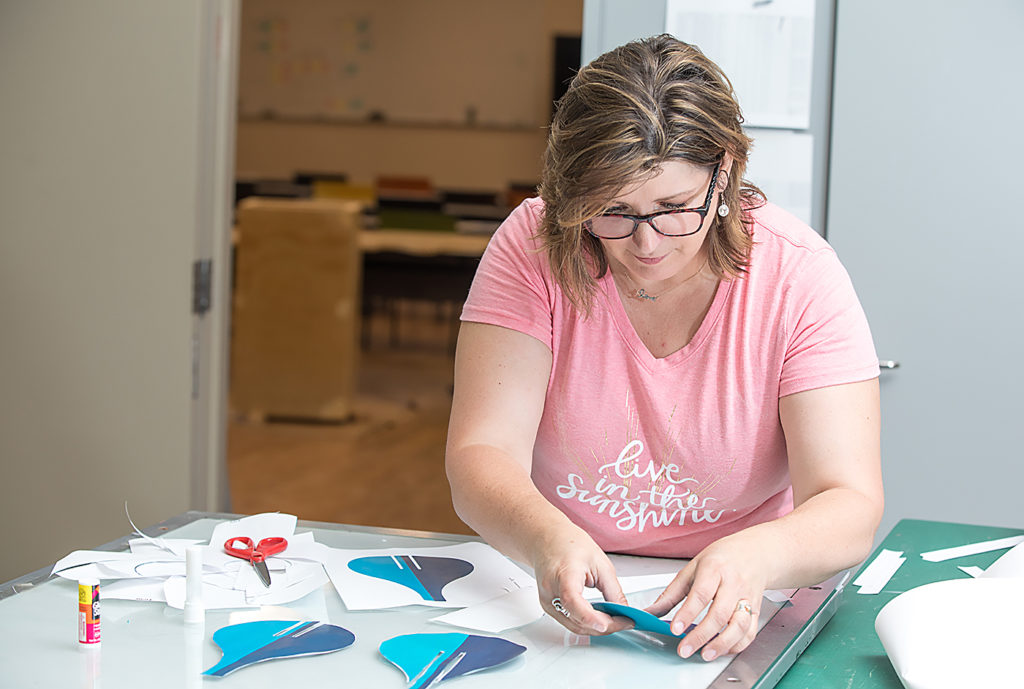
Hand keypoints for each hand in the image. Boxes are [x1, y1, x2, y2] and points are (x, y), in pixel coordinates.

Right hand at [532, 524, 632, 635]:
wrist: (548, 540)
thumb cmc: (569, 545)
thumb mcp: (600, 563)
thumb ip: (613, 591)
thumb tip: (624, 612)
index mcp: (563, 574)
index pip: (572, 601)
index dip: (589, 617)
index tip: (607, 625)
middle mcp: (550, 591)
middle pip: (576, 620)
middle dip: (603, 626)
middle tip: (625, 622)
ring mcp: (547, 601)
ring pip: (574, 626)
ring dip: (596, 628)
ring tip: (615, 621)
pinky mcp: (549, 606)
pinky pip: (570, 622)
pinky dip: (587, 624)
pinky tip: (600, 618)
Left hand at [645, 534, 768, 660]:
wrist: (753, 553)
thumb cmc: (721, 559)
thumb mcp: (692, 568)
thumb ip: (671, 593)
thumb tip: (652, 612)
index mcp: (714, 569)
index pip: (700, 594)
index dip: (687, 614)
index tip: (675, 629)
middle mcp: (733, 583)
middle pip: (719, 613)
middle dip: (701, 635)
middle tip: (685, 649)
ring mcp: (747, 597)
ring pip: (739, 625)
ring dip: (722, 644)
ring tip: (706, 654)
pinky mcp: (756, 610)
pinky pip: (750, 631)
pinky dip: (737, 644)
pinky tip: (723, 649)